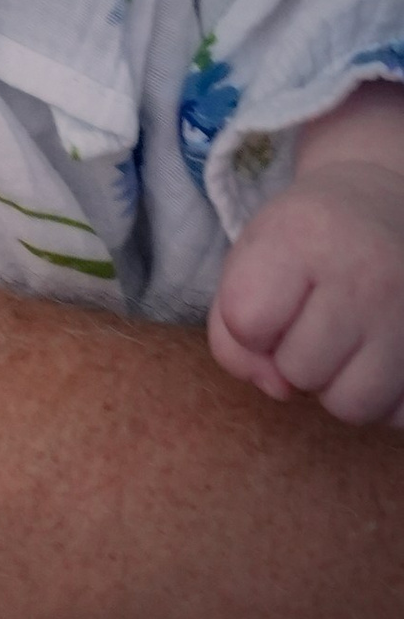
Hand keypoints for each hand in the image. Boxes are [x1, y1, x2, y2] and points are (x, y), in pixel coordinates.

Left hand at [208, 88, 403, 425]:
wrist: (390, 204)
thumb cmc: (307, 242)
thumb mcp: (250, 261)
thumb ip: (233, 336)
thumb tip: (280, 390)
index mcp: (306, 236)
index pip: (248, 321)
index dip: (249, 326)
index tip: (272, 299)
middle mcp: (368, 274)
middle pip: (300, 373)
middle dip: (296, 358)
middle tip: (315, 319)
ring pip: (354, 406)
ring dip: (340, 386)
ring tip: (348, 343)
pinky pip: (399, 414)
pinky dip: (386, 399)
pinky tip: (382, 355)